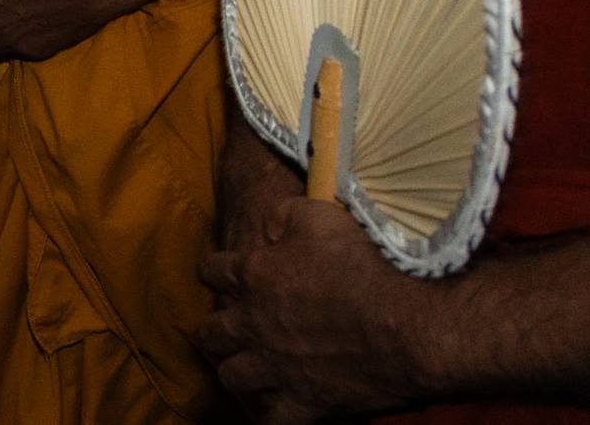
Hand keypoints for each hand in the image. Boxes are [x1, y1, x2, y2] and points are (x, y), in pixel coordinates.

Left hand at [198, 198, 437, 420]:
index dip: (214, 271)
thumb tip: (267, 220)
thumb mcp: (319, 216)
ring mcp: (276, 366)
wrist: (410, 324)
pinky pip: (274, 419)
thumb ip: (283, 216)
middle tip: (223, 330)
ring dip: (235, 371)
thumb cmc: (367, 264)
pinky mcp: (306, 400)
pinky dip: (271, 415)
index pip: (212, 271)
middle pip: (211, 331)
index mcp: (254, 275)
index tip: (220, 274)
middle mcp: (254, 323)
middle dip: (213, 329)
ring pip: (232, 376)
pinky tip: (274, 409)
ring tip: (242, 369)